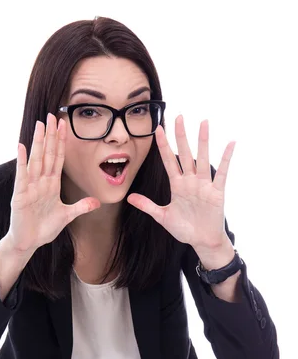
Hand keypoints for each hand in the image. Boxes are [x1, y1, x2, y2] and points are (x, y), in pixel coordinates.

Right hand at [8, 113, 100, 253]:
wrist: (29, 242)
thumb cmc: (43, 228)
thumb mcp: (67, 216)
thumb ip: (81, 207)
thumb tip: (97, 202)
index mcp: (51, 185)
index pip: (58, 158)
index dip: (62, 142)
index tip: (64, 126)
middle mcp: (40, 182)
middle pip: (47, 154)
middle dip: (51, 135)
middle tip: (52, 115)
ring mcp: (30, 187)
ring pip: (36, 160)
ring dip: (38, 142)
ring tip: (40, 125)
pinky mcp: (20, 196)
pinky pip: (22, 176)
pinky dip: (22, 161)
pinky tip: (22, 146)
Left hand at [126, 115, 235, 249]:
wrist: (202, 241)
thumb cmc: (184, 229)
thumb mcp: (162, 216)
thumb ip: (147, 205)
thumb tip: (129, 197)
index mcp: (177, 185)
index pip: (168, 161)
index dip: (163, 146)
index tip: (158, 129)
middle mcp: (190, 181)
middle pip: (184, 154)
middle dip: (181, 136)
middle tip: (178, 116)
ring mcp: (204, 185)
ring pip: (202, 158)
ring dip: (203, 140)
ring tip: (203, 122)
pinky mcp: (216, 192)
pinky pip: (221, 172)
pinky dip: (226, 158)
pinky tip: (229, 143)